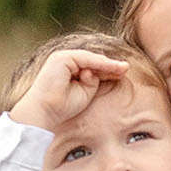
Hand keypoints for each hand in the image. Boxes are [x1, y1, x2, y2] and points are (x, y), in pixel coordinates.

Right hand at [13, 48, 129, 131]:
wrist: (44, 112)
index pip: (92, 66)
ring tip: (123, 68)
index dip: (108, 70)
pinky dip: (99, 63)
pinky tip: (112, 67)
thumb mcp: (84, 92)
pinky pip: (85, 59)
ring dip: (107, 63)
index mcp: (69, 69)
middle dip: (110, 65)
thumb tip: (101, 72)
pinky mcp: (61, 58)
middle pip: (93, 61)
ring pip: (91, 58)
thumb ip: (93, 81)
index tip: (122, 74)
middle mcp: (65, 61)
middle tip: (126, 69)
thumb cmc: (61, 107)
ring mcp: (62, 58)